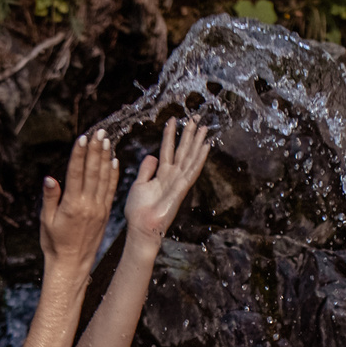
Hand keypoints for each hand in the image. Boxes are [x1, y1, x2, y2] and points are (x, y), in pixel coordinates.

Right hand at [40, 131, 118, 278]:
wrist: (72, 264)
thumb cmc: (54, 243)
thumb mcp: (46, 221)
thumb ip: (50, 198)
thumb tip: (50, 178)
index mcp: (72, 205)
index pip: (76, 173)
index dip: (79, 154)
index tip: (83, 138)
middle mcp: (88, 205)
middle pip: (93, 172)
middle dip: (96, 150)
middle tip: (99, 132)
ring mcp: (99, 209)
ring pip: (104, 178)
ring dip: (105, 158)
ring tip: (107, 140)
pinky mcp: (105, 214)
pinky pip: (111, 190)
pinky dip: (113, 175)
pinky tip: (114, 161)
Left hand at [121, 117, 211, 243]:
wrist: (141, 228)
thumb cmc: (139, 211)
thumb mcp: (139, 184)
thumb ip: (146, 170)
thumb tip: (152, 155)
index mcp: (161, 174)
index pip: (167, 150)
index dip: (170, 135)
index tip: (173, 120)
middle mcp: (172, 176)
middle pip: (183, 151)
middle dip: (189, 134)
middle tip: (196, 117)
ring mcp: (178, 182)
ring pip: (190, 157)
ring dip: (197, 142)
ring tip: (204, 127)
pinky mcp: (181, 189)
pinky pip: (192, 170)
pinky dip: (200, 158)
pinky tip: (206, 146)